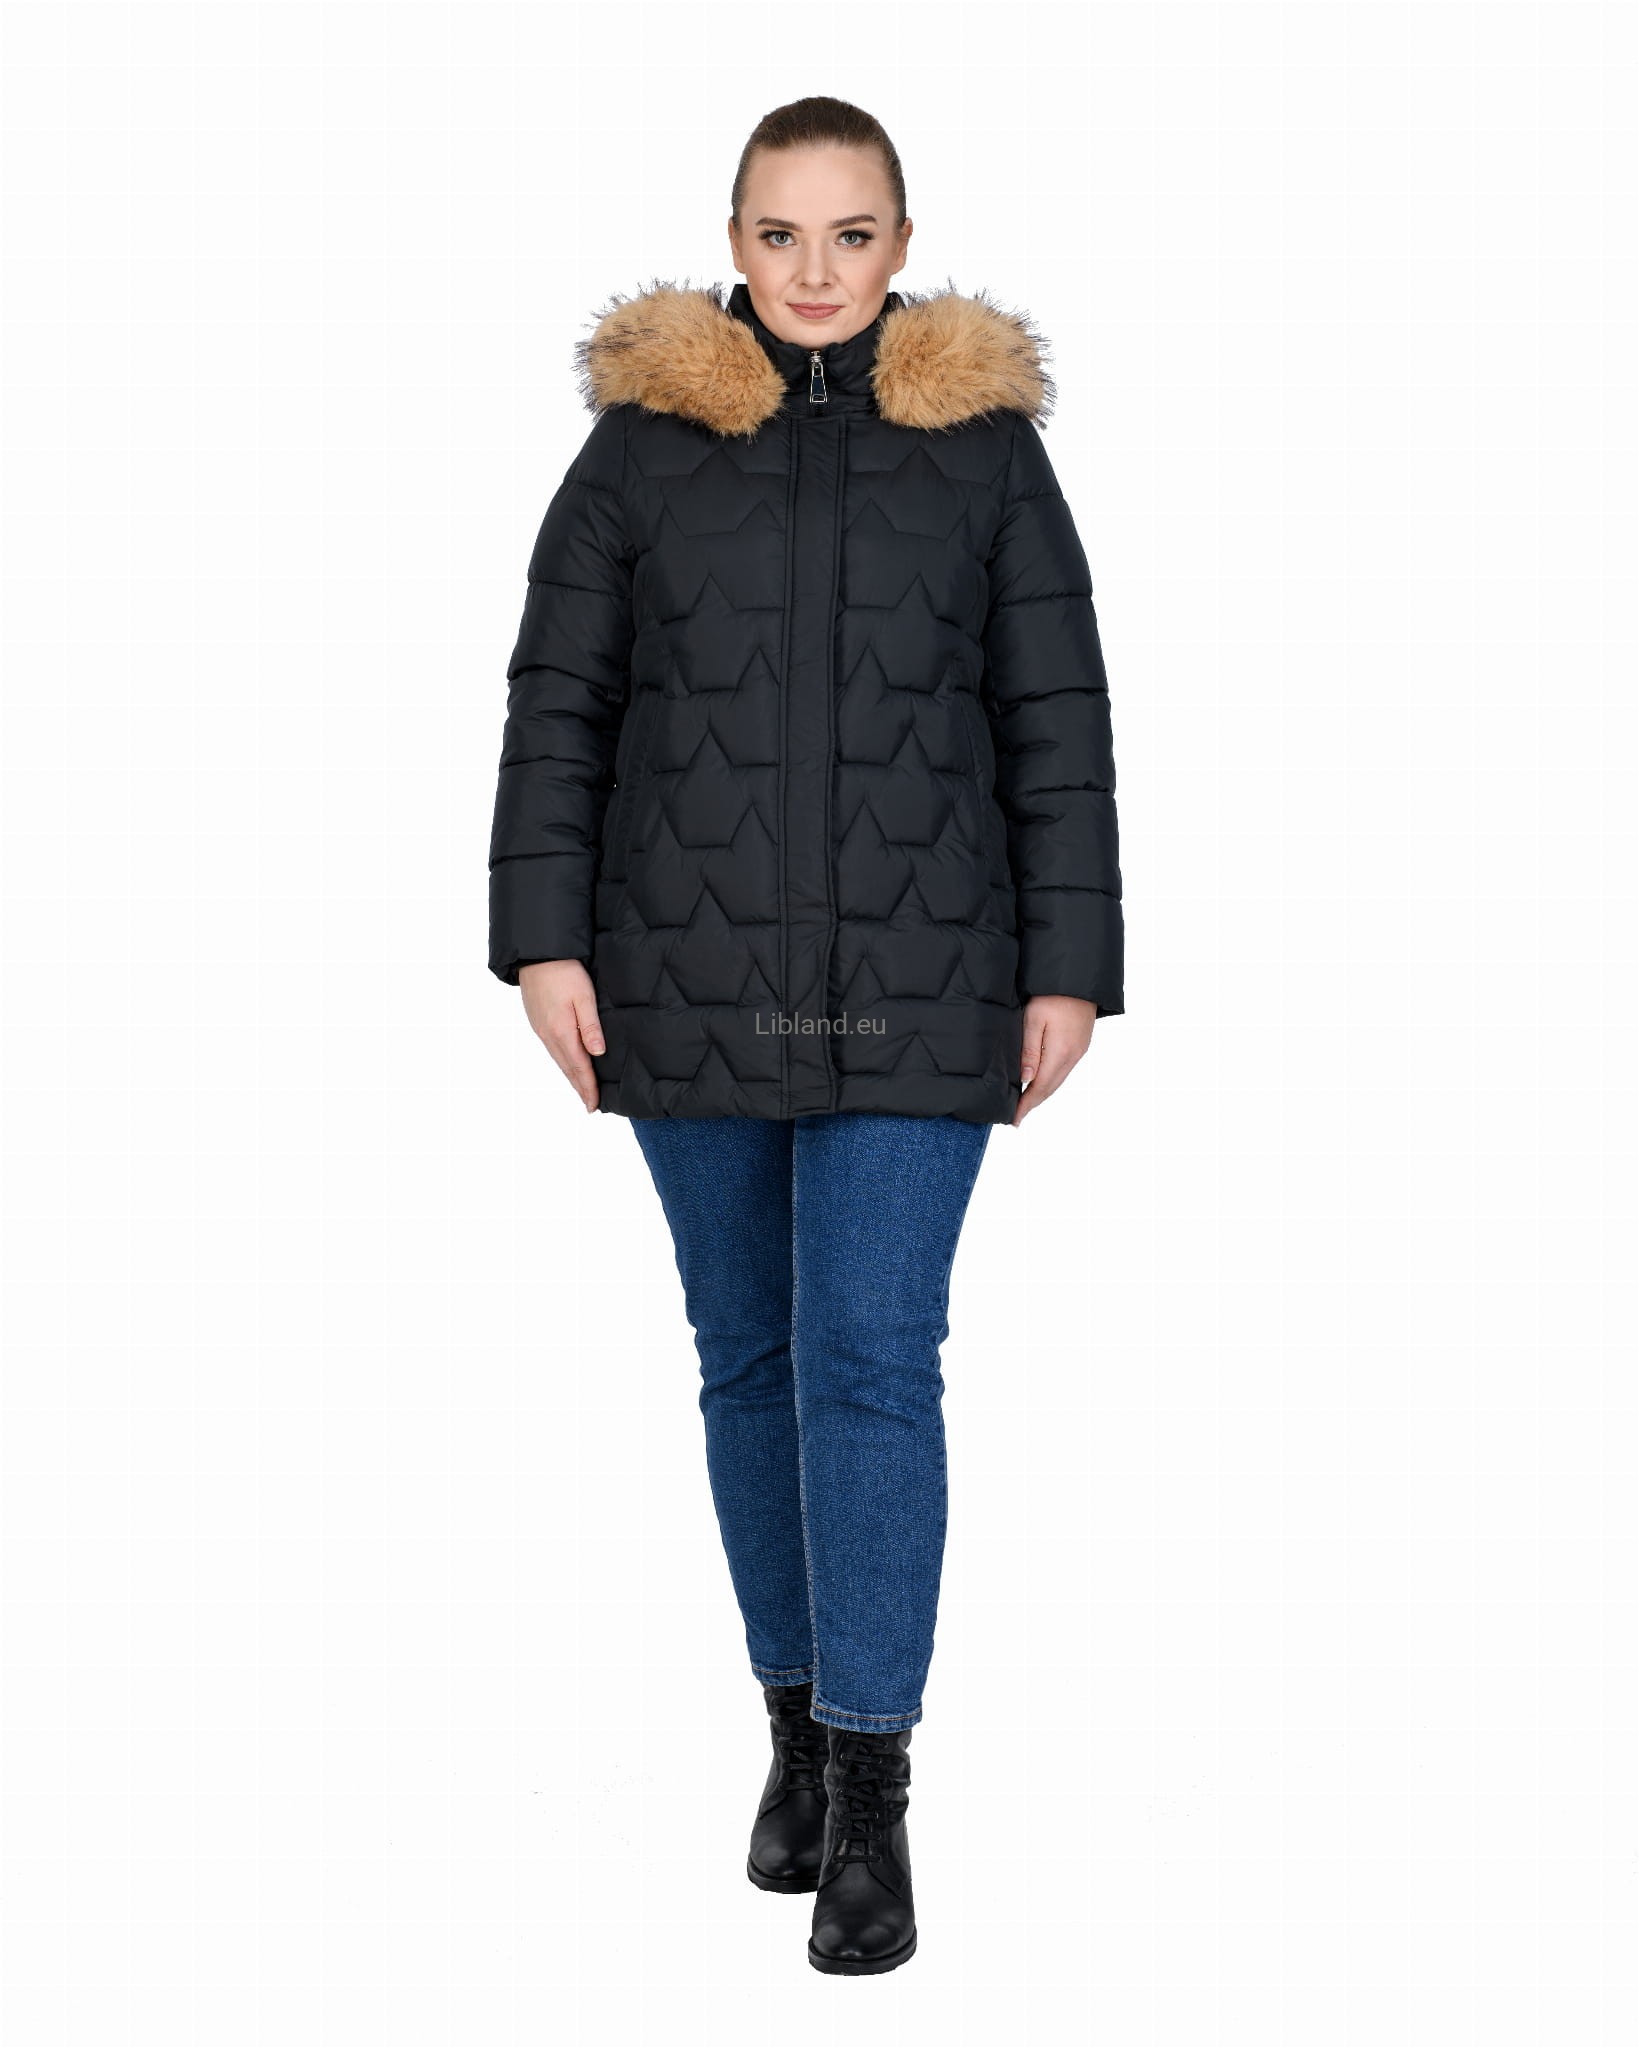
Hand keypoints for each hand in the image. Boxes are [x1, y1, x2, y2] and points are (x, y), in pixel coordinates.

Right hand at [519, 960, 605, 1113]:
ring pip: (558, 1060)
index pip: (579, 1067)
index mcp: (561, 1031)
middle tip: (590, 1105)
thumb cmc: (564, 971)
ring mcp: (540, 1028)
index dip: (588, 1087)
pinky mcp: (537, 1021)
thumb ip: (591, 1025)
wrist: (536, 954)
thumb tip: (598, 1053)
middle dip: (579, 1087)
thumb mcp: (584, 996)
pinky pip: (552, 1049)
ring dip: (570, 1076)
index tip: (594, 1105)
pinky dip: (562, 1061)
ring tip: (581, 1088)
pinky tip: (568, 1062)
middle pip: (567, 1068)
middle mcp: (548, 1035)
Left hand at [1013, 996, 1097, 1126]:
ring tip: (1026, 1102)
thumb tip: (1026, 1079)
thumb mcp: (1034, 1019)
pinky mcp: (1081, 1044)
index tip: (1013, 1119)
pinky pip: (1064, 1069)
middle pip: (1050, 1088)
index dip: (1026, 1105)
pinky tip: (1040, 1080)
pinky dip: (1051, 1080)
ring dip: (1042, 1093)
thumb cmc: (1052, 994)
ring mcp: (1079, 1051)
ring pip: (1058, 1080)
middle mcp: (1073, 1056)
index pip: (1040, 1088)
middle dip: (1033, 1103)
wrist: (1079, 979)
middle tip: (1016, 1116)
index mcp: (1060, 1053)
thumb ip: (1030, 1050)